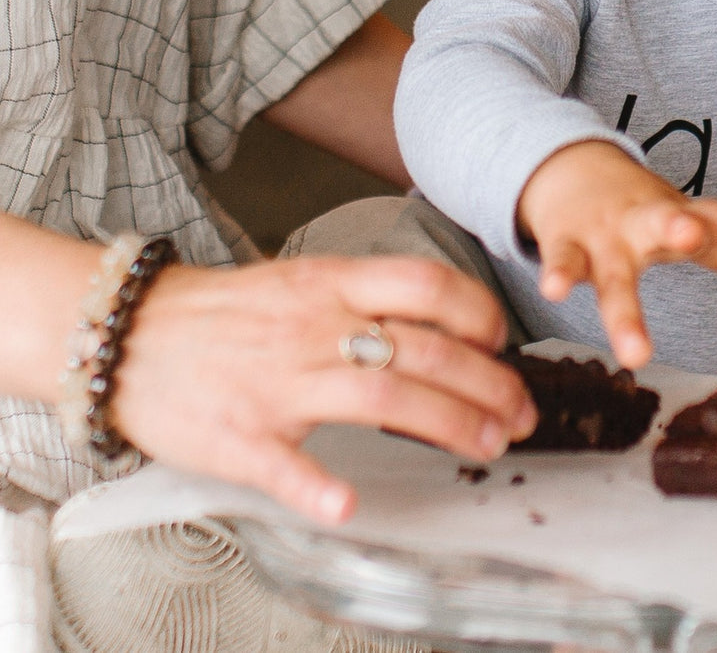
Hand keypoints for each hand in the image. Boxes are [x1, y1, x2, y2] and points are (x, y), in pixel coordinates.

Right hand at [110, 255, 537, 525]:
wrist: (126, 331)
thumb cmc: (226, 313)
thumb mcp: (303, 281)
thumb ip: (369, 300)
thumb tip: (448, 325)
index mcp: (331, 286)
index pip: (426, 286)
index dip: (478, 313)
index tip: (503, 344)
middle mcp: (314, 328)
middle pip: (422, 351)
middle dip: (487, 385)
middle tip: (521, 416)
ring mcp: (277, 381)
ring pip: (380, 398)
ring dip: (445, 425)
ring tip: (488, 447)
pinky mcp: (238, 434)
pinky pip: (282, 462)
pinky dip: (315, 485)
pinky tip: (348, 504)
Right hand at [518, 141, 716, 367]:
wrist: (567, 167)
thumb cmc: (634, 210)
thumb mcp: (677, 220)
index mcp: (676, 215)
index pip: (715, 217)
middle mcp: (641, 222)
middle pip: (663, 223)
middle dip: (679, 228)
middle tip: (692, 236)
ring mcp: (601, 235)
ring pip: (614, 275)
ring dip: (624, 313)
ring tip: (637, 355)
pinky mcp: (564, 244)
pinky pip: (564, 263)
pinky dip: (558, 276)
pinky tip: (554, 292)